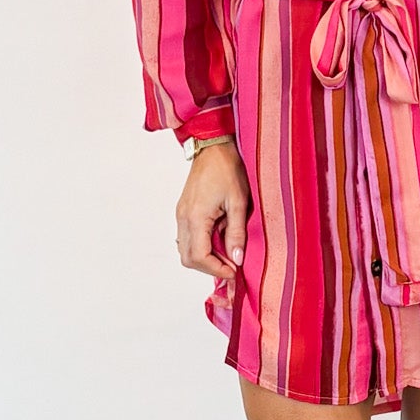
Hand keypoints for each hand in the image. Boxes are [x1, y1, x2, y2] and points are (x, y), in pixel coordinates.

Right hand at [177, 143, 248, 284]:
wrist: (212, 147)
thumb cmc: (226, 169)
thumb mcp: (239, 202)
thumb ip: (237, 233)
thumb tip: (237, 259)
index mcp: (196, 217)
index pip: (199, 257)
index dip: (216, 269)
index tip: (234, 272)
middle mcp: (183, 218)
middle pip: (188, 258)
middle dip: (209, 267)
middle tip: (231, 265)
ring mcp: (181, 215)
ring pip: (185, 250)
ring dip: (205, 258)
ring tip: (226, 253)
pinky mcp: (183, 212)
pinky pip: (186, 238)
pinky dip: (201, 246)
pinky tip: (218, 240)